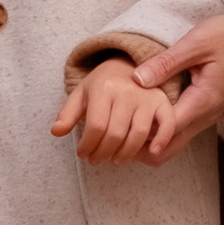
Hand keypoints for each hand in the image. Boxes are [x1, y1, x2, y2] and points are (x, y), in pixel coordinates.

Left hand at [51, 55, 183, 164]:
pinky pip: (167, 124)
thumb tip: (56, 131)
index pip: (96, 126)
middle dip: (103, 153)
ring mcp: (147, 97)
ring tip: (115, 160)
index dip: (87, 146)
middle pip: (115, 134)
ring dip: (125, 154)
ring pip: (138, 134)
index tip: (83, 153)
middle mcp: (127, 91)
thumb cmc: (101, 85)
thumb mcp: (81, 94)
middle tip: (96, 160)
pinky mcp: (162, 102)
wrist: (126, 64)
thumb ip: (68, 113)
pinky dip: (162, 140)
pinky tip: (152, 152)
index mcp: (103, 88)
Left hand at [126, 4, 223, 157]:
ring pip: (175, 142)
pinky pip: (181, 129)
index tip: (116, 129)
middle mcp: (206, 115)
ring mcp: (208, 115)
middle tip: (113, 135)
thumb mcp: (196, 43)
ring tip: (124, 126)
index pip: (165, 132)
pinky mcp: (206, 109)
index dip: (139, 134)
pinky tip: (144, 115)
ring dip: (150, 139)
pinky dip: (161, 129)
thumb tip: (137, 80)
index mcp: (202, 102)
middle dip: (141, 147)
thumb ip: (166, 63)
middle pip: (168, 148)